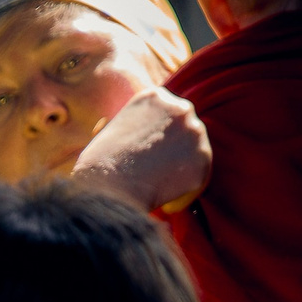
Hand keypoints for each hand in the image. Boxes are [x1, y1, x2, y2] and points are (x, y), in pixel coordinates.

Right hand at [72, 85, 210, 210]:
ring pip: (195, 154)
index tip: (148, 155)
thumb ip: (129, 126)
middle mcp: (180, 108)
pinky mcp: (203, 160)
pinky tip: (167, 204)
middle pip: (185, 131)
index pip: (167, 113)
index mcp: (155, 97)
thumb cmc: (98, 166)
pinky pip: (199, 179)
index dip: (159, 136)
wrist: (106, 189)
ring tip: (158, 190)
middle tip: (157, 174)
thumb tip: (118, 127)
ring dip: (181, 171)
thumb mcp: (107, 131)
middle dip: (175, 151)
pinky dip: (185, 193)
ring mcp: (195, 132)